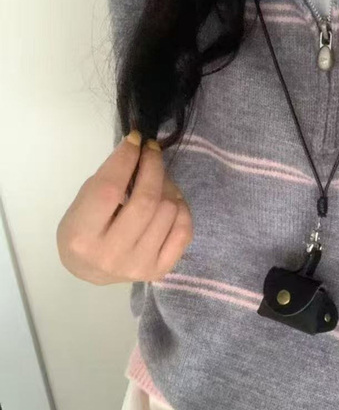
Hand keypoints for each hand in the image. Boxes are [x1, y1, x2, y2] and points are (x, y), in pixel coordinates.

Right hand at [56, 130, 192, 284]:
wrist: (90, 268)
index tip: (137, 139)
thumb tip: (140, 147)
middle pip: (146, 200)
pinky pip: (184, 230)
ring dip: (166, 186)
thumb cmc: (85, 228)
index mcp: (82, 236)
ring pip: (168, 211)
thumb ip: (109, 178)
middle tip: (152, 151)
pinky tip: (169, 202)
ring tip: (157, 181)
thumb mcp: (84, 201)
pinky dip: (181, 208)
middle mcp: (111, 254)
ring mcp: (139, 266)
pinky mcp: (160, 270)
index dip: (126, 159)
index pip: (110, 189)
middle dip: (153, 167)